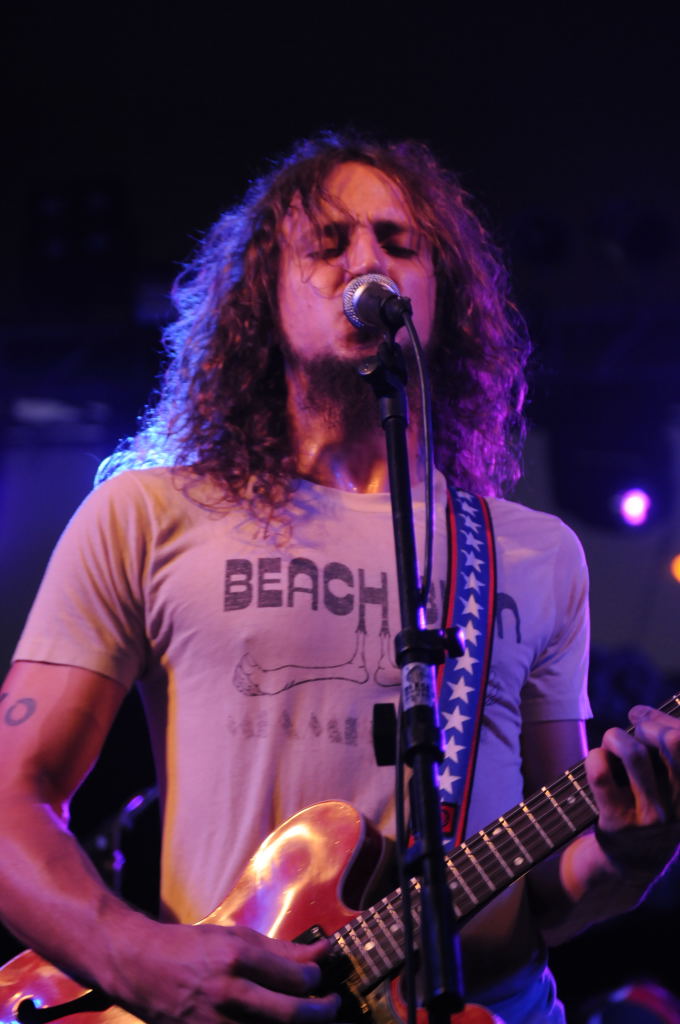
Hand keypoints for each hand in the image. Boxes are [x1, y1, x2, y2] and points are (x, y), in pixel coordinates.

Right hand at [116, 922, 339, 1023]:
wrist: (140, 967)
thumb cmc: (190, 947)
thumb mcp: (235, 937)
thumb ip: (280, 949)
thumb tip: (321, 952)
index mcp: (235, 958)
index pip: (294, 978)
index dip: (316, 980)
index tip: (320, 978)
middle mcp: (227, 993)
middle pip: (290, 1016)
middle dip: (322, 1013)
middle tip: (332, 1006)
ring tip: (307, 1019)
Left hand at [585, 705, 679, 878]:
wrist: (631, 867)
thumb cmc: (650, 810)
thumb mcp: (671, 786)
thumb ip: (664, 750)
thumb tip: (637, 712)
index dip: (665, 718)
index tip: (642, 716)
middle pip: (673, 741)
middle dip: (646, 723)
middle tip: (630, 730)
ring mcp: (651, 816)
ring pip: (634, 753)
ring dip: (616, 735)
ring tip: (611, 742)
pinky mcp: (619, 823)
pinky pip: (601, 774)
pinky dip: (595, 756)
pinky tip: (596, 760)